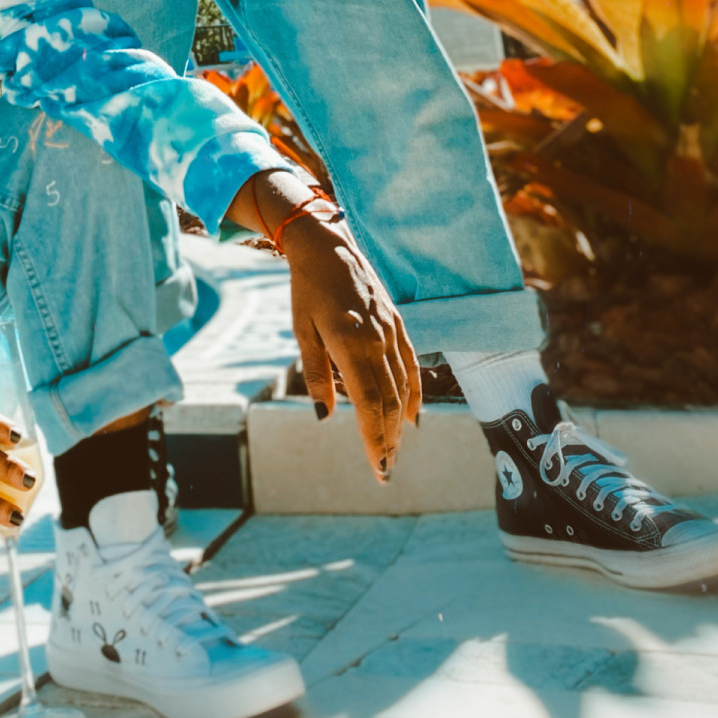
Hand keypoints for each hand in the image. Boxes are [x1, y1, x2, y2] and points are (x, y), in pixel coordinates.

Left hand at [227, 170, 420, 479]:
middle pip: (390, 402)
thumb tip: (325, 416)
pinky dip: (414, 393)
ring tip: (395, 450)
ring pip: (403, 387)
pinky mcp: (397, 323)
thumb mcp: (303, 332)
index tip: (378, 467)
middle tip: (386, 470)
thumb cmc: (308, 291)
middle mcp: (377, 340)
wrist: (328, 247)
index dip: (376, 439)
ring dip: (400, 423)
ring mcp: (392, 331)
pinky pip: (411, 365)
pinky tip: (412, 417)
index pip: (370, 404)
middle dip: (388, 440)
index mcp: (351, 344)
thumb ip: (316, 375)